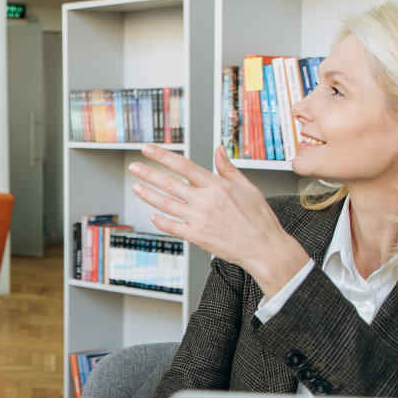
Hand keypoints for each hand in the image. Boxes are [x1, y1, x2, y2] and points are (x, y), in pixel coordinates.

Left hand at [129, 144, 308, 296]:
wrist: (264, 248)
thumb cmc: (259, 218)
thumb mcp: (248, 187)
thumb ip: (228, 169)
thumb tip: (218, 149)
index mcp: (217, 186)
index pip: (183, 166)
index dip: (162, 156)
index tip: (148, 149)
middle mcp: (205, 201)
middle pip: (169, 183)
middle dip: (148, 174)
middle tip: (134, 166)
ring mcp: (198, 219)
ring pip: (166, 204)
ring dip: (149, 195)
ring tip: (136, 188)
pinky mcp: (196, 236)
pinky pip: (172, 226)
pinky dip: (160, 221)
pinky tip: (152, 215)